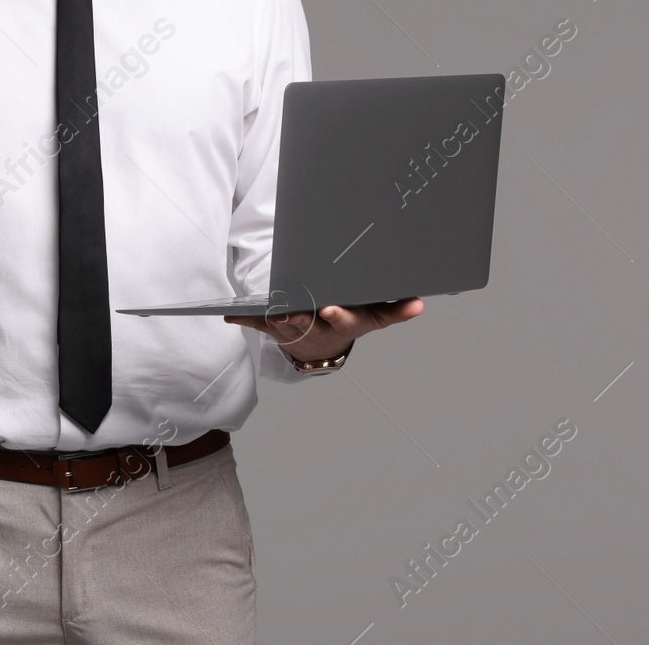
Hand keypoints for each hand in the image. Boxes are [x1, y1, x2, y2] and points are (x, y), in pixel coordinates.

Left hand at [225, 298, 423, 362]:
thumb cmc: (350, 322)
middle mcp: (316, 326)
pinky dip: (243, 319)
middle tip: (291, 309)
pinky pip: (257, 322)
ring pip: (282, 321)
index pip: (340, 319)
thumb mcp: (374, 317)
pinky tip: (228, 314)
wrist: (323, 346)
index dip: (335, 314)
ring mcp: (293, 327)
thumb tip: (419, 303)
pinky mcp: (274, 326)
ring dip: (273, 316)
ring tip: (265, 306)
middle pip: (307, 319)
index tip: (330, 308)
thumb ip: (396, 310)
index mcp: (341, 321)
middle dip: (299, 315)